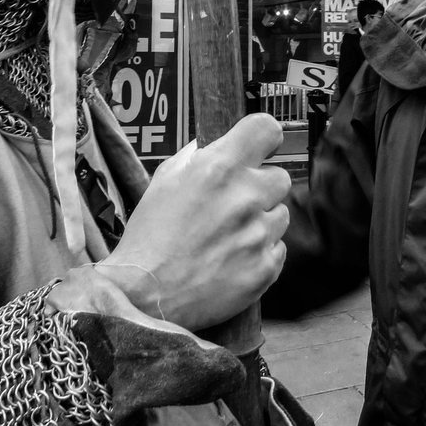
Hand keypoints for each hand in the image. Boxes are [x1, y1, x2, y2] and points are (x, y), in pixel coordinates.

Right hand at [94, 113, 289, 331]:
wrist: (144, 296)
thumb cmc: (149, 237)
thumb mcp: (164, 181)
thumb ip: (196, 158)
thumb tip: (216, 148)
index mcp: (219, 168)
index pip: (267, 129)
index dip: (265, 139)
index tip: (261, 149)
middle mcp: (245, 196)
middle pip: (281, 177)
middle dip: (261, 187)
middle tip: (236, 204)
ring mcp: (259, 234)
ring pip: (281, 215)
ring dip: (262, 222)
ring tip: (229, 237)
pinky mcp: (266, 268)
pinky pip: (278, 249)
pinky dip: (260, 253)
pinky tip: (232, 259)